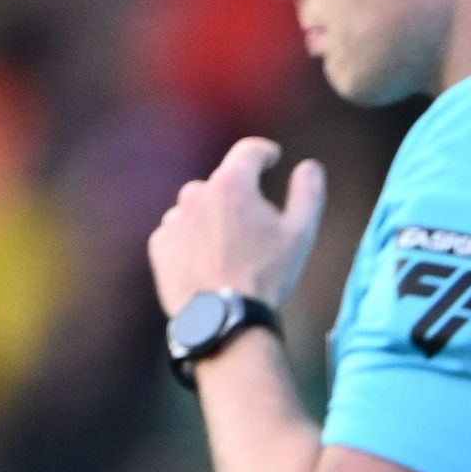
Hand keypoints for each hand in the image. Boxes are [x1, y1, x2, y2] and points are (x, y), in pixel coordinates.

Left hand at [147, 135, 322, 315]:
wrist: (224, 320)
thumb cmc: (266, 276)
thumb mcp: (301, 234)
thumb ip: (308, 193)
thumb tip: (310, 167)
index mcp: (233, 185)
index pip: (249, 151)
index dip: (264, 152)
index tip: (272, 158)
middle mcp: (197, 194)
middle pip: (222, 183)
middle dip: (238, 197)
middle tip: (254, 227)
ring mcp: (174, 219)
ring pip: (197, 208)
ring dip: (213, 219)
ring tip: (229, 250)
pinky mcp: (160, 245)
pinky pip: (178, 233)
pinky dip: (192, 240)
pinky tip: (208, 263)